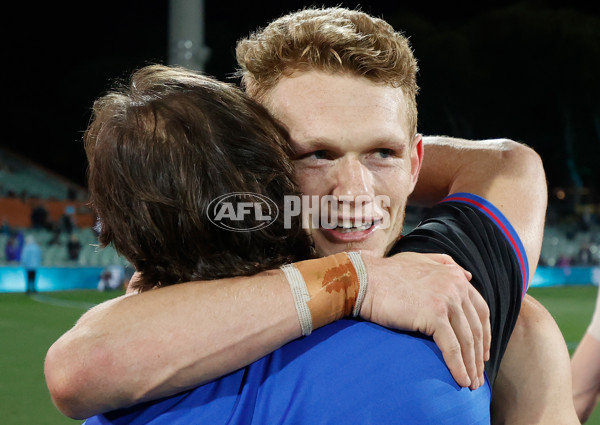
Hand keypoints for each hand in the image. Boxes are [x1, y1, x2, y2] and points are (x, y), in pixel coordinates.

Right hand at [359, 252, 489, 389]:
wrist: (364, 280)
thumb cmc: (387, 273)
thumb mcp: (420, 259)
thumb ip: (445, 263)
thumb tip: (468, 275)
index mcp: (455, 276)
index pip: (481, 310)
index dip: (484, 334)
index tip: (482, 354)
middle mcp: (456, 287)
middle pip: (476, 328)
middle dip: (478, 355)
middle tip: (478, 375)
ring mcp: (446, 301)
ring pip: (467, 340)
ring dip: (471, 366)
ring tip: (471, 384)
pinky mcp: (434, 316)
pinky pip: (452, 347)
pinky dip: (458, 366)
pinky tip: (461, 380)